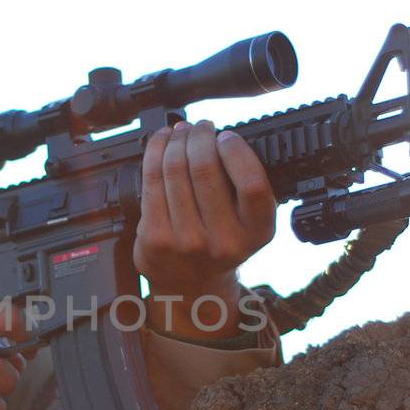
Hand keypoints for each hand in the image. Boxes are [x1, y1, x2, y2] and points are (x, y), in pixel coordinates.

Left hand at [133, 120, 275, 334]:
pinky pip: (152, 179)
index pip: (251, 184)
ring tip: (182, 131)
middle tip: (201, 126)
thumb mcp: (249, 223)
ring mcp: (187, 241)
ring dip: (177, 139)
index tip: (227, 137)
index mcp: (256, 233)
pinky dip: (155, 151)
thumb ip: (246, 188)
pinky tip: (162, 142)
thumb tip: (221, 136)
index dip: (236, 151)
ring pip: (175, 169)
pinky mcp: (156, 237)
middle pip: (205, 169)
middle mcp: (224, 242)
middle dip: (200, 136)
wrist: (190, 282)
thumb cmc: (220, 241)